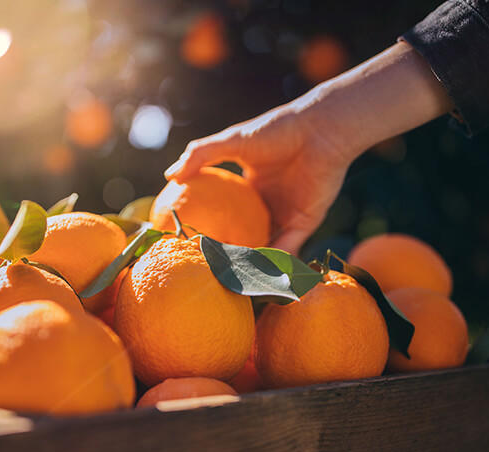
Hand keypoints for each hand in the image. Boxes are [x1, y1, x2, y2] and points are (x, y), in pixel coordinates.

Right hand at [164, 42, 453, 255]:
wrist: (319, 131)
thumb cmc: (276, 132)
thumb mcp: (232, 142)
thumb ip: (200, 155)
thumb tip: (169, 175)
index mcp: (250, 187)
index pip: (228, 214)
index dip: (212, 228)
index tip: (191, 244)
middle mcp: (268, 205)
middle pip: (246, 236)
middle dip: (230, 254)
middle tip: (207, 271)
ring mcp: (287, 216)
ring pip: (265, 247)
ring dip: (251, 265)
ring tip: (228, 282)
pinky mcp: (306, 224)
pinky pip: (287, 249)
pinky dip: (273, 264)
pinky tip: (256, 277)